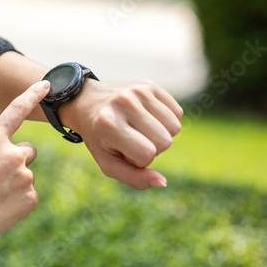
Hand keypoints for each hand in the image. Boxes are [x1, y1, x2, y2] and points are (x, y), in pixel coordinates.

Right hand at [0, 80, 50, 247]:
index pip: (16, 110)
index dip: (33, 94)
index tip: (46, 84)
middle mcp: (13, 154)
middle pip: (27, 150)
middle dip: (17, 159)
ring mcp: (25, 175)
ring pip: (26, 173)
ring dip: (15, 180)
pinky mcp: (31, 196)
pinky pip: (28, 192)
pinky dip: (18, 198)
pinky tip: (2, 206)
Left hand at [61, 79, 182, 189]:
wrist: (89, 105)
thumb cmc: (100, 139)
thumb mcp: (109, 163)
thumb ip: (134, 178)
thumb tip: (163, 182)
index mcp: (109, 125)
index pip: (147, 154)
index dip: (140, 160)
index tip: (124, 151)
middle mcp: (124, 104)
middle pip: (165, 141)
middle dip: (152, 148)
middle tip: (132, 140)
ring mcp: (138, 91)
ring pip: (175, 127)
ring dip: (161, 134)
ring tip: (139, 129)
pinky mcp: (149, 84)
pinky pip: (178, 112)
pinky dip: (166, 120)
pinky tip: (147, 117)